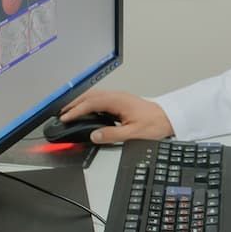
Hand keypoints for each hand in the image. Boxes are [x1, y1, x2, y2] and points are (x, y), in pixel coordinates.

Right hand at [59, 89, 173, 143]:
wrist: (168, 118)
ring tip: (69, 112)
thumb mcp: (134, 134)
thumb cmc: (154, 124)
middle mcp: (117, 96)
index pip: (91, 103)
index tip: (65, 118)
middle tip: (61, 114)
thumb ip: (112, 134)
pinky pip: (100, 99)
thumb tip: (94, 135)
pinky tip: (85, 111)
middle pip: (90, 96)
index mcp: (118, 101)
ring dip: (81, 103)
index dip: (76, 110)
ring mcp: (118, 97)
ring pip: (94, 96)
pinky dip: (89, 104)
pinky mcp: (120, 101)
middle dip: (74, 104)